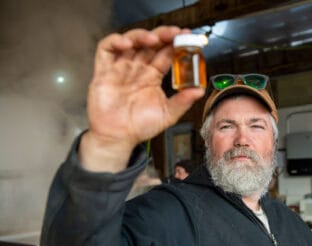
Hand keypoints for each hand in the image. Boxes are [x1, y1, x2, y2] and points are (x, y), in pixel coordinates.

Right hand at [80, 26, 204, 171]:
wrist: (118, 138)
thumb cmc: (140, 127)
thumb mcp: (168, 114)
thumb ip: (183, 101)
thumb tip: (200, 90)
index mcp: (152, 76)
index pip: (165, 54)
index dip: (175, 44)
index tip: (187, 38)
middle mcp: (137, 69)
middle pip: (150, 44)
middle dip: (162, 35)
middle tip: (174, 33)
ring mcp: (120, 68)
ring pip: (130, 42)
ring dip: (142, 36)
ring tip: (153, 39)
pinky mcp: (103, 72)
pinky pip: (105, 50)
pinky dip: (114, 41)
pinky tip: (126, 43)